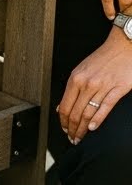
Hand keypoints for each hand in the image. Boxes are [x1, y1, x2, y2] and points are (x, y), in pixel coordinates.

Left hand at [57, 28, 131, 142]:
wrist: (122, 46)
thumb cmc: (102, 58)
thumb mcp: (81, 70)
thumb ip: (71, 89)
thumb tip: (61, 107)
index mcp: (76, 78)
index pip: (65, 106)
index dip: (63, 122)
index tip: (64, 130)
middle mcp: (87, 83)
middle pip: (76, 113)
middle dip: (72, 129)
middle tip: (72, 138)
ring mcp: (103, 87)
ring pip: (89, 113)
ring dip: (83, 128)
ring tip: (80, 136)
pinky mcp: (118, 89)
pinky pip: (105, 107)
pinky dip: (98, 119)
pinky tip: (93, 127)